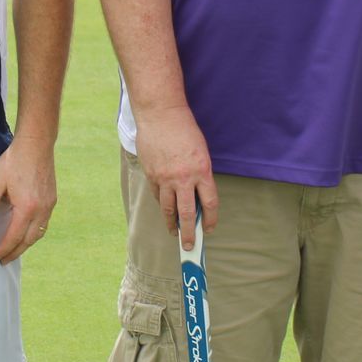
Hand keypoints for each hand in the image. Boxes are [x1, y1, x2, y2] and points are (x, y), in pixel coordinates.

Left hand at [0, 134, 57, 263]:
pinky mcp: (52, 199)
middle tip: (3, 260)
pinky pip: (44, 223)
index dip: (4, 248)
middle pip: (29, 240)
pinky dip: (34, 232)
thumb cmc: (14, 160)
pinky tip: (26, 231)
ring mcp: (49, 205)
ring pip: (39, 233)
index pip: (14, 237)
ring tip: (14, 249)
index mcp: (26, 208)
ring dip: (26, 244)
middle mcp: (41, 210)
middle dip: (15, 252)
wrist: (36, 143)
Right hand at [134, 104, 216, 248]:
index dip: (211, 220)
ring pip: (168, 208)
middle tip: (189, 246)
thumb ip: (200, 176)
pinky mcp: (151, 174)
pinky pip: (156, 195)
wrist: (161, 114)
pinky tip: (164, 208)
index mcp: (202, 171)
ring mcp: (165, 178)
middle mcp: (183, 178)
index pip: (210, 203)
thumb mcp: (201, 152)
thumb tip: (198, 198)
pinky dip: (161, 203)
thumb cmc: (185, 131)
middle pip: (188, 213)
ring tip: (175, 232)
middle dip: (190, 233)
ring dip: (172, 223)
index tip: (210, 229)